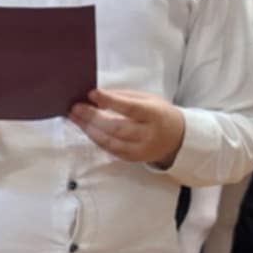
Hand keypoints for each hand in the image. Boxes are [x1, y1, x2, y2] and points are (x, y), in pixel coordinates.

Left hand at [69, 87, 186, 166]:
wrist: (177, 137)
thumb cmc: (158, 113)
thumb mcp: (148, 99)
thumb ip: (123, 98)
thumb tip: (97, 96)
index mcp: (155, 115)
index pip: (130, 108)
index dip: (110, 101)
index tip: (92, 93)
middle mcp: (148, 135)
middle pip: (117, 127)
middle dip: (93, 117)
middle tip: (76, 108)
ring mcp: (140, 150)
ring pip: (111, 141)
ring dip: (90, 129)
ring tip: (75, 118)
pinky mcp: (133, 158)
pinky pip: (111, 150)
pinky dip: (96, 139)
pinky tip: (86, 129)